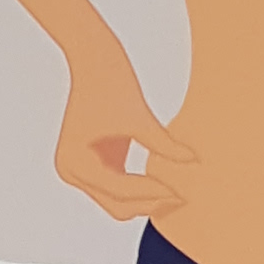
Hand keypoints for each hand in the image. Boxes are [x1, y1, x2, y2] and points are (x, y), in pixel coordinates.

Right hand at [53, 43, 194, 222]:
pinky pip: (118, 187)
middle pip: (116, 204)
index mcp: (76, 162)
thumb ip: (164, 144)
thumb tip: (192, 162)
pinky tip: (165, 181)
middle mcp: (71, 171)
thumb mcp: (140, 117)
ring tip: (177, 190)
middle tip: (182, 196)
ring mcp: (78, 170)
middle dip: (148, 202)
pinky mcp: (90, 165)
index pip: (120, 190)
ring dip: (145, 198)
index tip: (182, 191)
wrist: (94, 59)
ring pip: (117, 201)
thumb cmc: (112, 81)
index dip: (153, 192)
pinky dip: (139, 186)